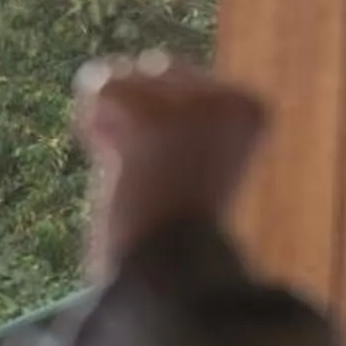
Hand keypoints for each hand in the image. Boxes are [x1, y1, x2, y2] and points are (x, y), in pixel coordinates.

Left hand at [74, 54, 268, 280]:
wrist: (169, 275)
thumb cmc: (170, 227)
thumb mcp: (183, 159)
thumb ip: (168, 116)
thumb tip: (107, 78)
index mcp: (251, 110)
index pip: (178, 80)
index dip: (157, 125)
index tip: (173, 170)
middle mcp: (231, 100)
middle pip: (152, 69)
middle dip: (136, 119)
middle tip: (152, 173)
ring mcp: (195, 107)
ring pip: (122, 77)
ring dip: (113, 125)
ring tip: (136, 169)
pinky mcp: (155, 119)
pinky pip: (99, 85)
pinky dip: (95, 123)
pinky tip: (119, 161)